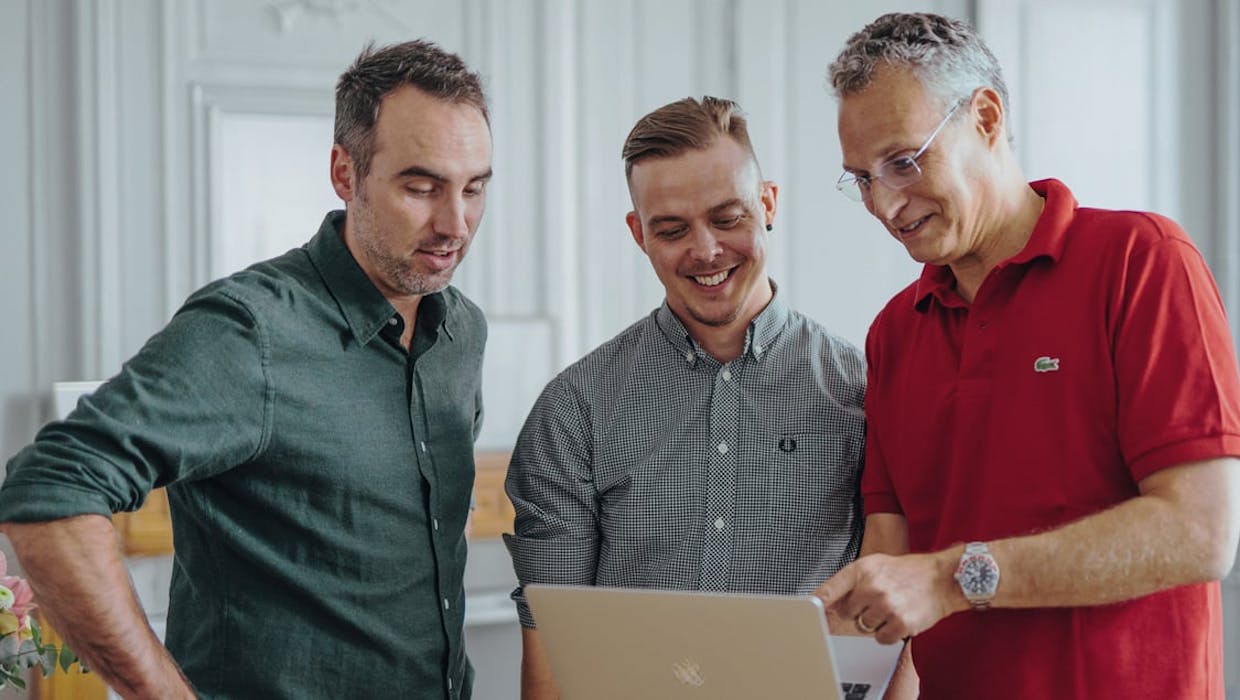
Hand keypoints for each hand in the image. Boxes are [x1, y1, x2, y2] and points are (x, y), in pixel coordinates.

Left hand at [814, 550, 964, 644]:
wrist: (942, 579)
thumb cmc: (908, 572)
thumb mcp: (876, 565)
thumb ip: (851, 582)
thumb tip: (827, 601)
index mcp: (863, 569)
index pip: (831, 588)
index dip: (817, 601)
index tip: (807, 609)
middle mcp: (872, 586)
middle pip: (847, 613)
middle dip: (858, 611)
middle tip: (876, 601)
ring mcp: (886, 606)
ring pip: (864, 627)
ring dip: (875, 622)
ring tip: (891, 607)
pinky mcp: (900, 623)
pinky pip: (881, 638)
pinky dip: (888, 633)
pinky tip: (898, 618)